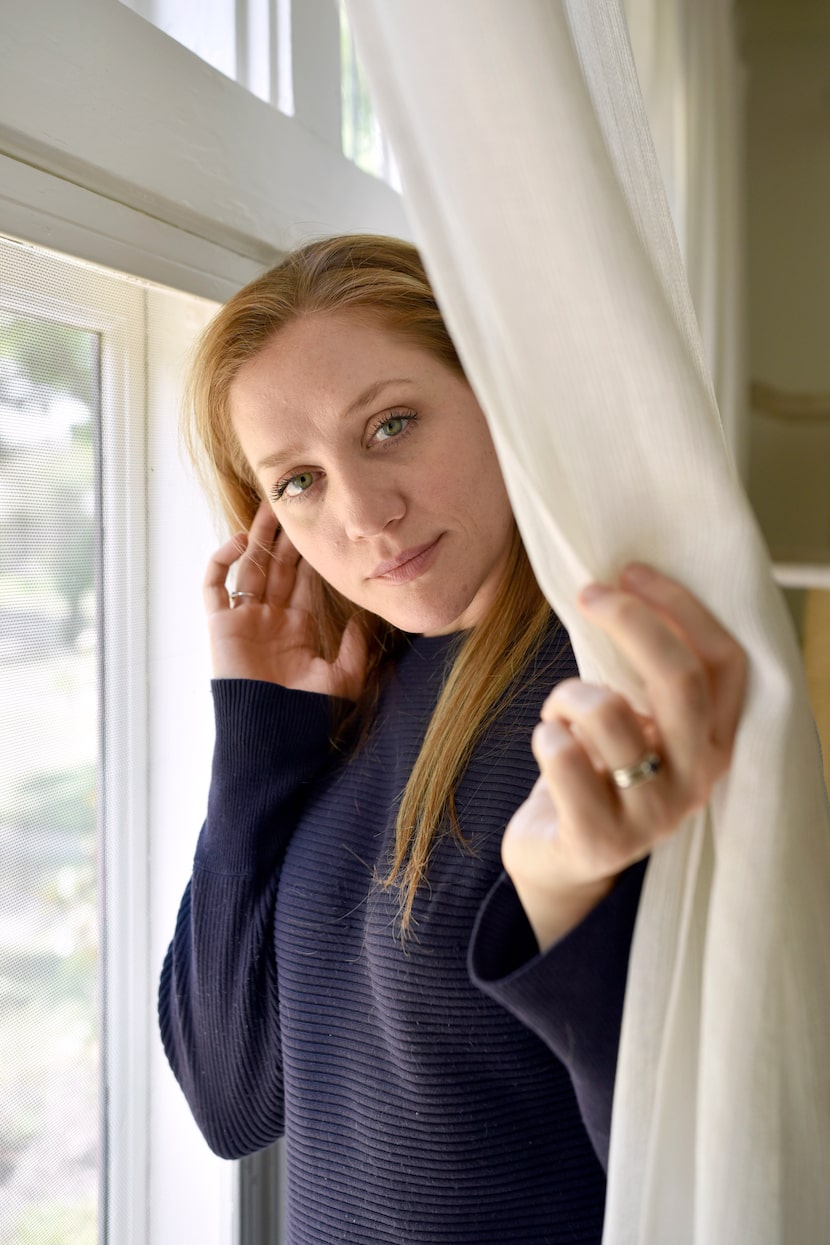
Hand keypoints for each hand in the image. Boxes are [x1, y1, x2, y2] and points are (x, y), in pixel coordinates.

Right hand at [203, 501, 367, 699]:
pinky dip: (222, 560)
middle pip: (276, 565)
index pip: (303, 580)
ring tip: (269, 505)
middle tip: (294, 501)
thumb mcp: (342, 679)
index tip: (322, 526)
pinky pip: (214, 585)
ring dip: (257, 536)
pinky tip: (241, 541)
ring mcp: (243, 619)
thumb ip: (354, 648)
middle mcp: (269, 618)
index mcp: (296, 628)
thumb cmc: (305, 714)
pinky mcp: (220, 624)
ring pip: (248, 566)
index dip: (310, 554)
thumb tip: (363, 617)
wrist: (271, 735)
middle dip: (284, 536)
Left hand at [501, 564, 746, 951]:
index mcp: (714, 741)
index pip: (724, 661)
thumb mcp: (632, 720)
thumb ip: (641, 674)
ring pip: (606, 711)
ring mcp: (653, 816)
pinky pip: (562, 756)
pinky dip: (544, 735)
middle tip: (588, 594)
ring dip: (567, 694)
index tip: (631, 572)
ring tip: (559, 716)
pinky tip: (549, 748)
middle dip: (629, 622)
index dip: (681, 607)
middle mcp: (697, 779)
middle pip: (679, 679)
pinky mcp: (601, 841)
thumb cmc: (593, 772)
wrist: (557, 860)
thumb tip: (621, 585)